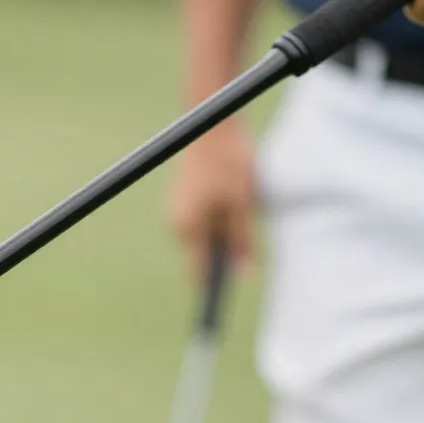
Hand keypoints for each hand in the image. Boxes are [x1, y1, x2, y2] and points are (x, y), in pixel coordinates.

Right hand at [168, 120, 255, 284]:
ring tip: (238, 199)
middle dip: (226, 250)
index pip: (199, 272)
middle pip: (204, 254)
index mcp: (189, 228)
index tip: (226, 295)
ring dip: (224, 229)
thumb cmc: (229, 164)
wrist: (212, 126)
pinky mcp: (181, 198)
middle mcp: (176, 223)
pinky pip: (202, 219)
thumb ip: (241, 242)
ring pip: (205, 235)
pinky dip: (218, 215)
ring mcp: (176, 210)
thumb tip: (242, 274)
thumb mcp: (242, 206)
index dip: (215, 286)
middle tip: (247, 223)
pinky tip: (230, 190)